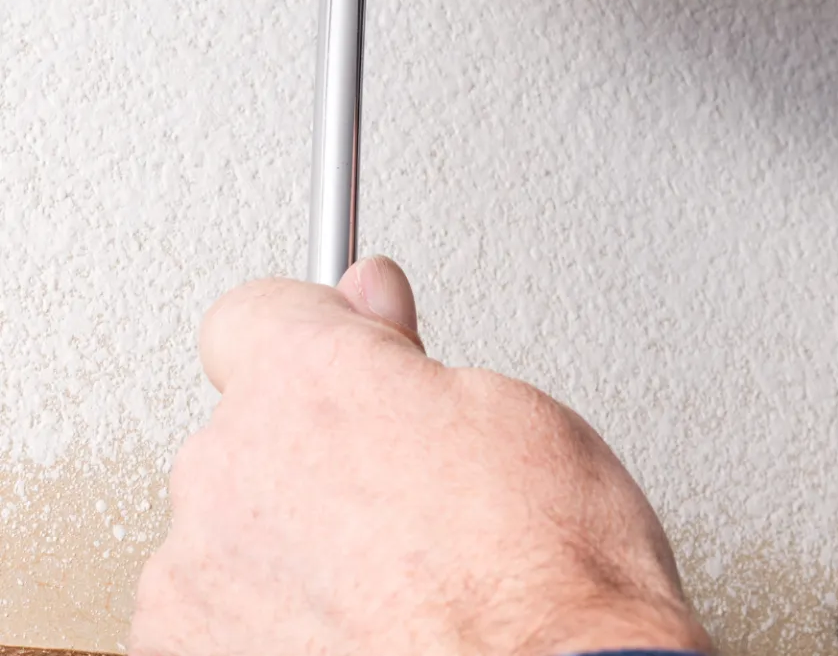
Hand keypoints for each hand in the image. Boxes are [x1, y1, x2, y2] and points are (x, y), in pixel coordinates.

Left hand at [132, 257, 707, 655]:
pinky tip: (362, 635)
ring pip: (230, 535)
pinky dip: (272, 630)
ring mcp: (196, 582)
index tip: (352, 353)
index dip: (316, 335)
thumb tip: (377, 308)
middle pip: (248, 432)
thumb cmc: (547, 581)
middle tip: (411, 497)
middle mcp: (228, 471)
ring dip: (290, 549)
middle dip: (316, 455)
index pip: (255, 314)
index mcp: (307, 383)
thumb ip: (411, 358)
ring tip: (396, 585)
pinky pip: (217, 623)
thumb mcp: (517, 417)